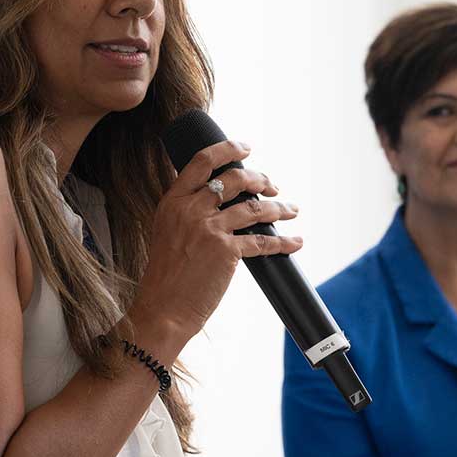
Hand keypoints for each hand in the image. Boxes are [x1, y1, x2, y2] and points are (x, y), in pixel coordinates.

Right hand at [132, 140, 301, 343]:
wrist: (162, 308)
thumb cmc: (166, 274)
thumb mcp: (166, 230)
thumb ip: (186, 209)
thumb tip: (216, 195)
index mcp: (173, 201)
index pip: (202, 162)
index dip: (228, 149)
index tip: (246, 148)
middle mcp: (191, 210)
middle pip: (235, 179)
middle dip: (261, 179)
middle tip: (273, 186)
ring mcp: (209, 229)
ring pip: (254, 208)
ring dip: (278, 208)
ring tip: (290, 210)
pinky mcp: (226, 252)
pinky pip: (262, 241)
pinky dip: (283, 242)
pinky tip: (294, 242)